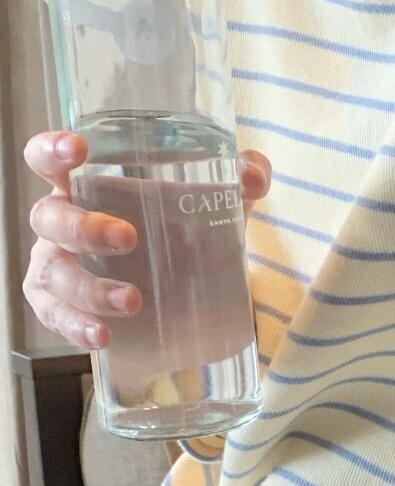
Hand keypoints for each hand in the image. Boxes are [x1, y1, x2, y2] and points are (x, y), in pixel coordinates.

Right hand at [23, 129, 270, 350]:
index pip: (50, 159)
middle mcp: (63, 220)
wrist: (184, 285)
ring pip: (53, 272)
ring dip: (89, 288)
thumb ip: (240, 177)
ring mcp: (56, 264)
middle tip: (127, 237)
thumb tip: (252, 176)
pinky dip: (76, 326)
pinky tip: (102, 335)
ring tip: (132, 300)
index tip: (79, 149)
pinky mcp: (59, 306)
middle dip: (83, 227)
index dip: (53, 150)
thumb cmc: (182, 225)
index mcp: (88, 184)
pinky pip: (56, 317)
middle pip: (50, 217)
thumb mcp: (214, 197)